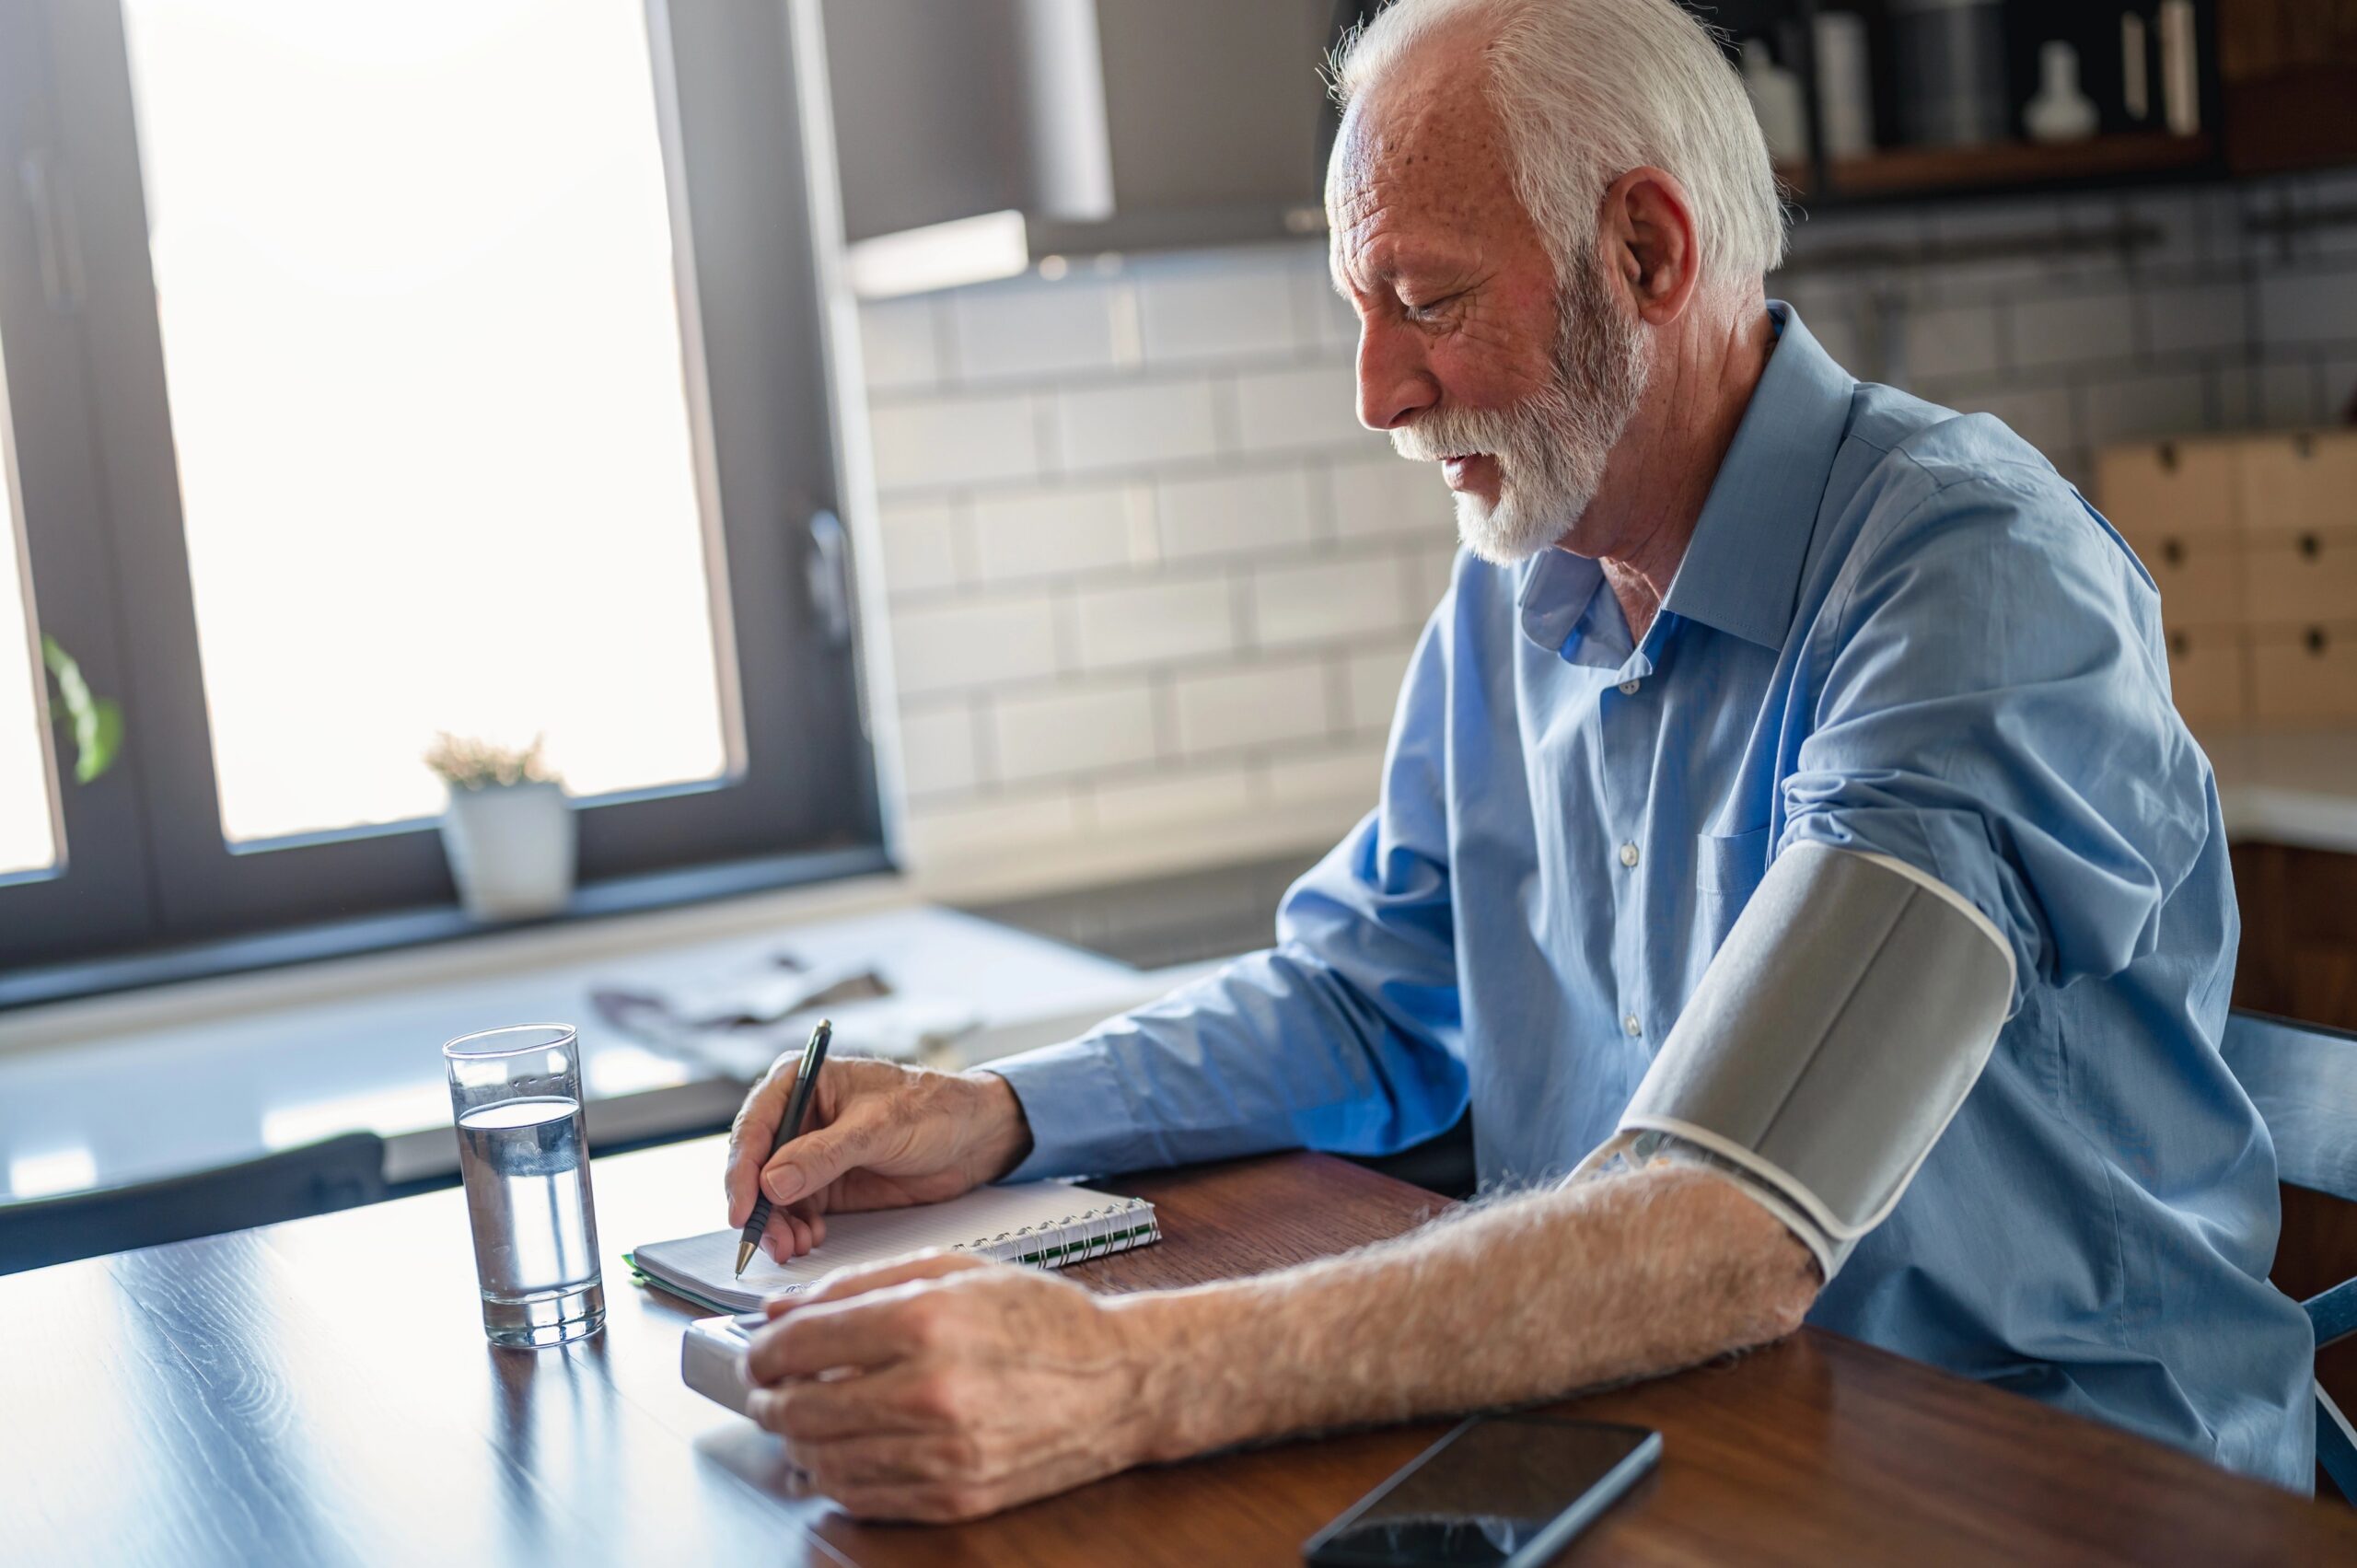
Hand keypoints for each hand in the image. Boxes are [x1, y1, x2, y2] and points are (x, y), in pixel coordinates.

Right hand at [723, 1058, 1031, 1262]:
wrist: (976, 1137)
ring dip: (777, 1224)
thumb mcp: (879, 1128)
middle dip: (759, 1207)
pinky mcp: (827, 1184)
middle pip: (756, 1166)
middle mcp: (799, 1117)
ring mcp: (810, 1153)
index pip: (755, 1126)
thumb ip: (824, 1155)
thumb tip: (772, 1182)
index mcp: (802, 1081)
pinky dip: (796, 1230)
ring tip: (794, 1246)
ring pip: (772, 1195)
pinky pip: (796, 1211)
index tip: (743, 1208)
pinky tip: (809, 1240)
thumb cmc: (935, 1108)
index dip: (742, 1170)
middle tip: (769, 1240)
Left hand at [743, 1253, 1159, 1521]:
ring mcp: (943, 1453)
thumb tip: (782, 1309)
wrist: (1120, 1382)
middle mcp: (931, 1390)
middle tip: (769, 1387)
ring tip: (803, 1418)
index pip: (801, 1343)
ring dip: (797, 1440)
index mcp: (926, 1321)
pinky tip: (841, 1452)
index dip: (763, 1350)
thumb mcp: (955, 1271)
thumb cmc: (1044, 1320)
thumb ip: (861, 1283)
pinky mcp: (955, 1497)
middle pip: (800, 1407)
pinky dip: (836, 1477)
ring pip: (823, 1459)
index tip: (759, 1351)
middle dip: (769, 1397)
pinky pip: (863, 1497)